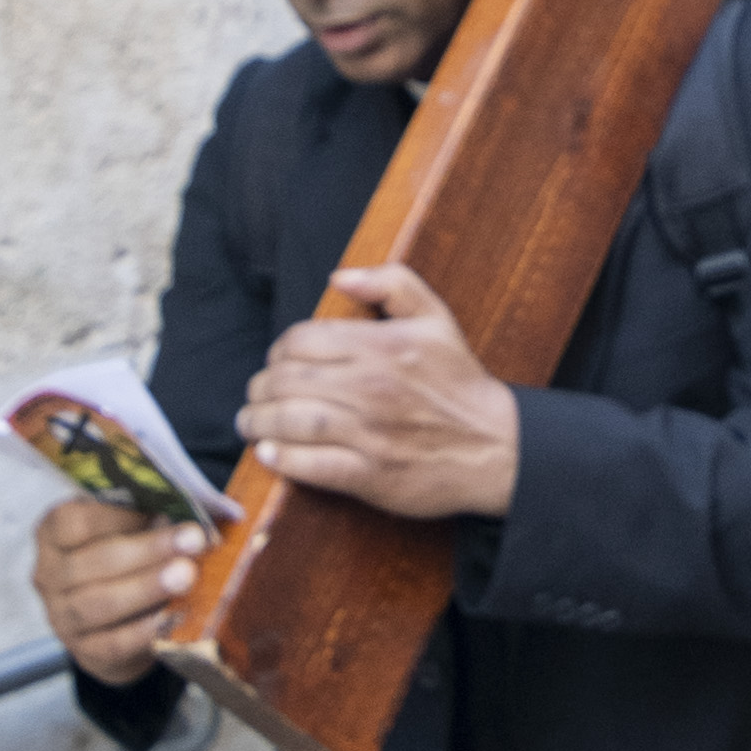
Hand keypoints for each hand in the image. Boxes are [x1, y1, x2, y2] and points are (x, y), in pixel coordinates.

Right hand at [36, 489, 203, 682]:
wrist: (119, 620)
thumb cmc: (128, 558)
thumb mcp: (135, 527)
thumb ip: (160, 512)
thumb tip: (215, 509)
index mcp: (54, 532)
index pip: (74, 521)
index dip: (118, 516)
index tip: (161, 508)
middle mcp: (49, 574)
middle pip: (93, 562)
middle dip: (147, 551)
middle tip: (193, 541)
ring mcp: (61, 616)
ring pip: (98, 604)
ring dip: (146, 588)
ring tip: (186, 576)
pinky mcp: (83, 651)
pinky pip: (113, 643)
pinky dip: (145, 630)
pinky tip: (174, 616)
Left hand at [240, 262, 522, 520]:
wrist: (498, 447)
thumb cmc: (461, 384)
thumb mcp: (437, 318)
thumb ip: (391, 283)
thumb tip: (340, 277)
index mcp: (381, 347)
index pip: (301, 341)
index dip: (278, 351)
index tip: (277, 363)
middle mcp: (371, 388)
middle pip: (287, 381)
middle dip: (260, 388)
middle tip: (256, 396)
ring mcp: (369, 433)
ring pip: (291, 422)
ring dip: (259, 424)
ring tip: (252, 425)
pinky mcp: (370, 474)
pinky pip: (310, 466)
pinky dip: (282, 460)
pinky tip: (271, 455)